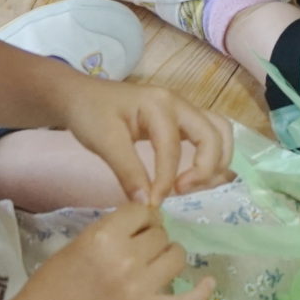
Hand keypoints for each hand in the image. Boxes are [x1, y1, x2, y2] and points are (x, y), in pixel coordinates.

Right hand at [7, 204, 213, 299]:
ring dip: (168, 255)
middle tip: (138, 248)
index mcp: (103, 237)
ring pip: (177, 256)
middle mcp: (126, 259)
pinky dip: (201, 293)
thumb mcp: (77, 244)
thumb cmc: (51, 284)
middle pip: (160, 233)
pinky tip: (209, 282)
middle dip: (151, 236)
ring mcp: (139, 289)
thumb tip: (145, 217)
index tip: (135, 225)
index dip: (141, 216)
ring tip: (155, 262)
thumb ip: (111, 230)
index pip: (142, 211)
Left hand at [59, 79, 235, 203]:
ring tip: (198, 184)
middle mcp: (179, 103)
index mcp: (159, 105)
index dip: (166, 180)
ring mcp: (184, 109)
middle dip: (205, 167)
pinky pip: (210, 133)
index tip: (153, 204)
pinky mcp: (182, 118)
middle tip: (182, 191)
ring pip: (219, 131)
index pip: (172, 148)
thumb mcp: (104, 141)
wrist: (80, 95)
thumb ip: (127, 172)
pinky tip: (198, 173)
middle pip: (212, 134)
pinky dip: (212, 153)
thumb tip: (147, 203)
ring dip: (217, 159)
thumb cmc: (90, 113)